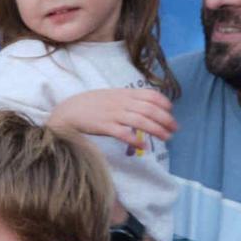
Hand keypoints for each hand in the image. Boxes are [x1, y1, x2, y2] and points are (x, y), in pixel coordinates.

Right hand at [45, 89, 176, 154]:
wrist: (66, 112)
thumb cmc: (88, 106)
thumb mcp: (109, 96)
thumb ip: (126, 99)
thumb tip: (145, 106)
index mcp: (123, 93)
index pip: (150, 95)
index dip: (164, 103)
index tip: (171, 111)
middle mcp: (120, 102)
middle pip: (150, 109)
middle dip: (165, 119)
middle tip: (174, 129)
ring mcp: (112, 114)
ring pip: (141, 121)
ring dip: (157, 130)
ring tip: (166, 137)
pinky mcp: (103, 126)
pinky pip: (123, 133)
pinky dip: (135, 140)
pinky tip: (143, 147)